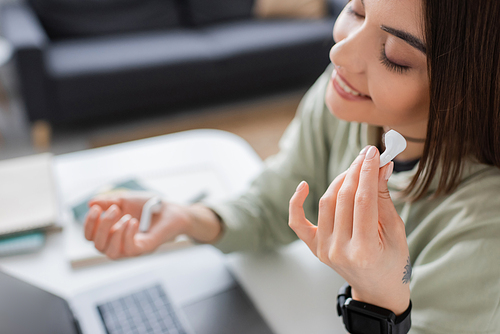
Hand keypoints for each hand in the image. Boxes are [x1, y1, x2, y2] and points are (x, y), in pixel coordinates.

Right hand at [84, 192, 220, 259]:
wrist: (172, 210)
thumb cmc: (149, 206)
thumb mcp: (126, 199)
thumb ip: (109, 201)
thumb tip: (91, 204)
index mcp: (111, 232)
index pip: (91, 236)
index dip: (88, 224)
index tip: (96, 209)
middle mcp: (119, 243)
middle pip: (97, 245)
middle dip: (101, 227)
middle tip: (113, 209)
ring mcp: (132, 248)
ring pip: (110, 252)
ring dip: (113, 233)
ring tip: (126, 217)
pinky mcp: (145, 249)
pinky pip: (130, 250)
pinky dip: (127, 236)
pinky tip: (133, 222)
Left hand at [289, 146, 409, 314]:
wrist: (377, 288)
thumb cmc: (392, 260)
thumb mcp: (396, 231)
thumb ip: (384, 199)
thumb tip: (380, 166)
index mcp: (365, 250)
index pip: (363, 200)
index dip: (367, 172)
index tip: (373, 153)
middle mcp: (340, 250)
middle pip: (343, 198)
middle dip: (355, 172)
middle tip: (366, 156)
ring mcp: (323, 249)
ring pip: (326, 203)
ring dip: (339, 181)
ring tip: (354, 170)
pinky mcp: (314, 247)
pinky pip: (298, 222)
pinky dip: (297, 203)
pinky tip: (303, 185)